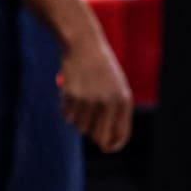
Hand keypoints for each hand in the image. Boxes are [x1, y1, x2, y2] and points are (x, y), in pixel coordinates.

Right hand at [58, 33, 133, 153]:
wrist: (83, 43)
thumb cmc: (100, 67)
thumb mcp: (114, 86)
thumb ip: (112, 112)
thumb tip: (103, 142)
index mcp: (123, 100)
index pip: (121, 134)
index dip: (113, 145)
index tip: (106, 147)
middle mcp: (109, 103)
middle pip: (99, 138)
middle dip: (93, 136)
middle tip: (89, 126)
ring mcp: (90, 100)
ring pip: (80, 127)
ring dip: (78, 117)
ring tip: (80, 98)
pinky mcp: (73, 97)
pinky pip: (67, 116)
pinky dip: (67, 108)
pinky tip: (70, 91)